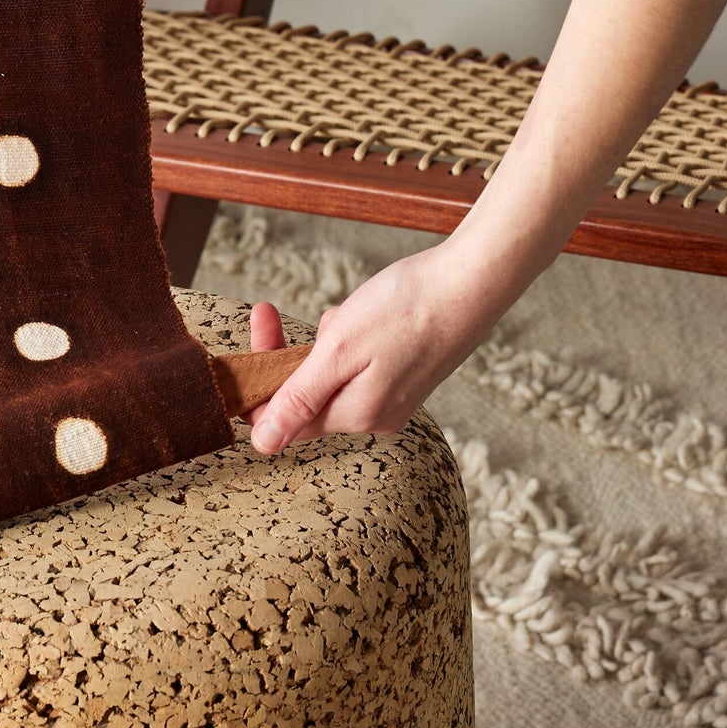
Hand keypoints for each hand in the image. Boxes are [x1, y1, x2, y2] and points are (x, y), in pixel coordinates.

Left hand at [243, 242, 509, 452]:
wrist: (471, 284)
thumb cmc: (406, 310)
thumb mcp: (340, 350)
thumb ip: (300, 398)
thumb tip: (263, 443)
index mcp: (355, 415)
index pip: (284, 418)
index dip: (261, 378)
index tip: (255, 330)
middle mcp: (374, 417)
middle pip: (306, 392)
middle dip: (292, 350)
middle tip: (271, 310)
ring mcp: (392, 398)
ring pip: (330, 374)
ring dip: (325, 341)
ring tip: (347, 312)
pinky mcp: (404, 377)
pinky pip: (355, 364)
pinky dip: (349, 337)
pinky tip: (365, 313)